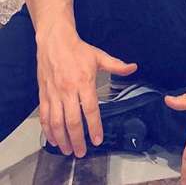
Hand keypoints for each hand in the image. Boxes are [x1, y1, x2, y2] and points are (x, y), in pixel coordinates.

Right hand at [36, 21, 136, 156]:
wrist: (55, 42)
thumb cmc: (78, 50)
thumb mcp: (99, 56)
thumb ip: (116, 65)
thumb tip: (133, 67)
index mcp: (84, 82)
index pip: (91, 109)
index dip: (94, 126)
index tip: (98, 139)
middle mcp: (67, 91)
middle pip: (72, 120)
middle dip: (77, 139)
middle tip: (82, 152)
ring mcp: (54, 94)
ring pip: (56, 122)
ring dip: (62, 139)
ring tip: (68, 150)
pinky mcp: (43, 95)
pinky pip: (44, 117)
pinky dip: (47, 130)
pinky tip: (53, 139)